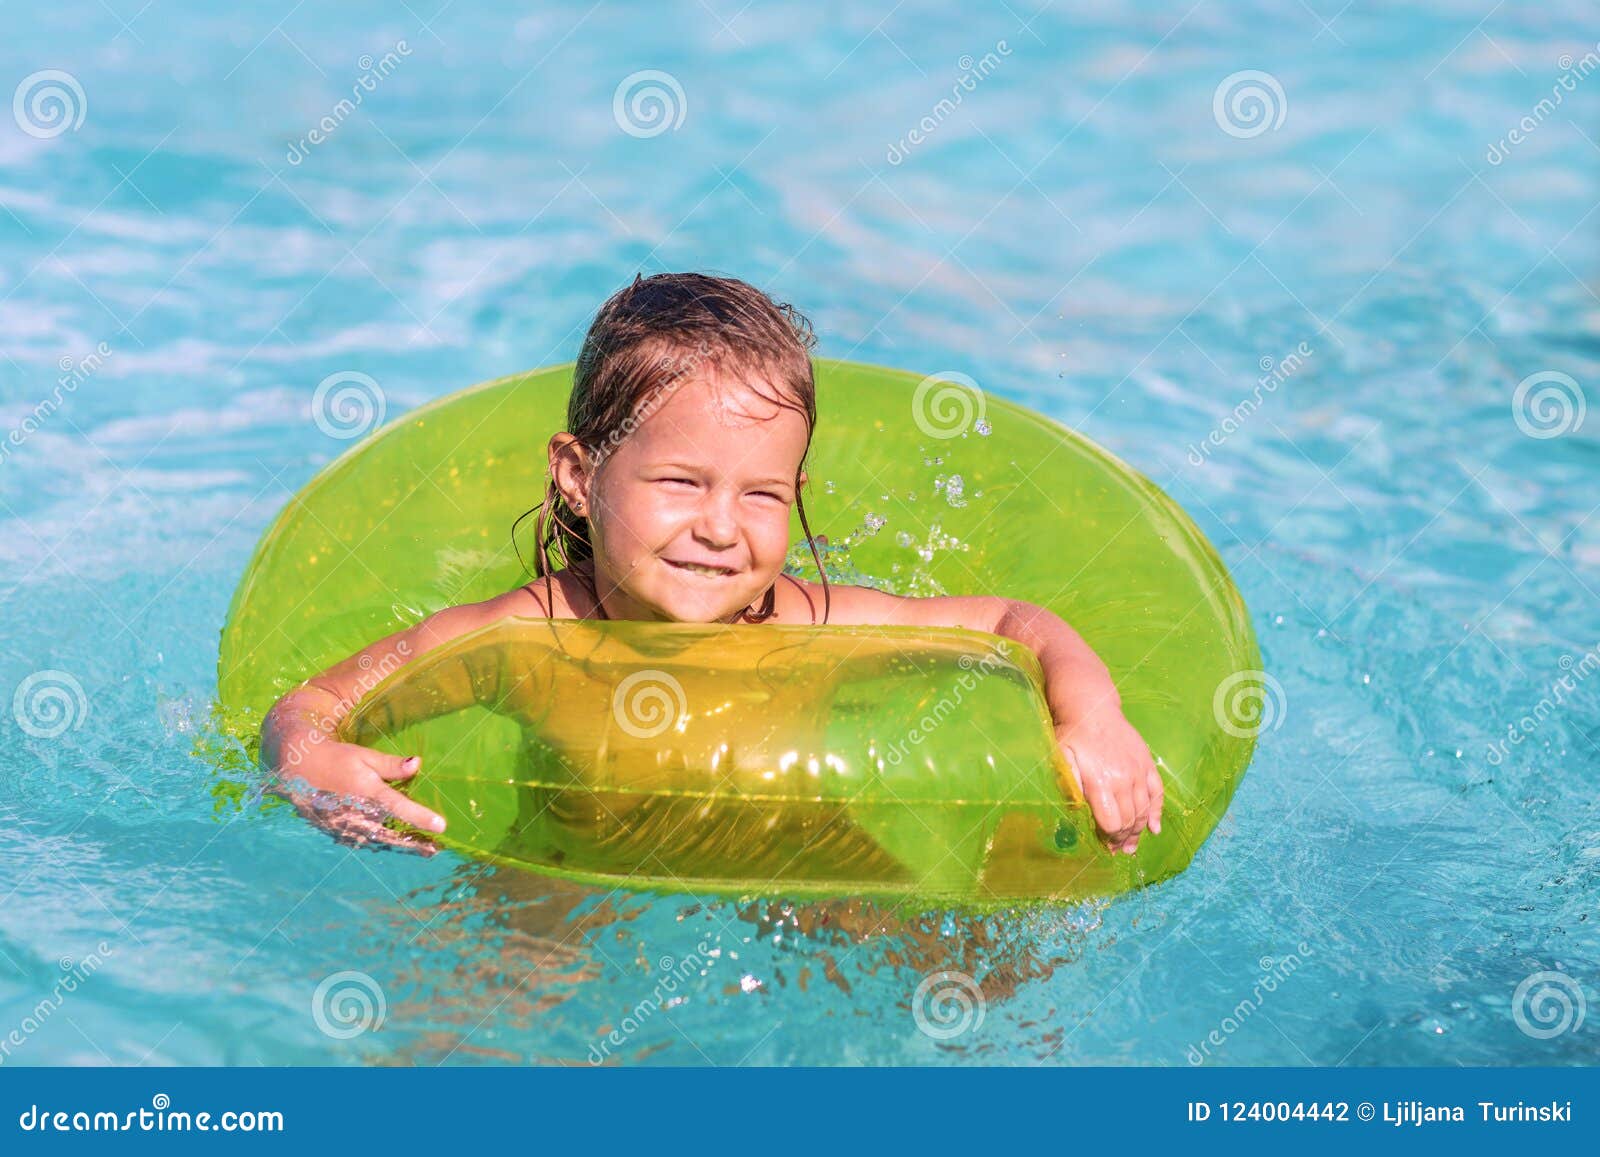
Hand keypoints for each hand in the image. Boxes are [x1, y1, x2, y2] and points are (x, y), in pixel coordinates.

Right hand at [265, 726, 445, 854]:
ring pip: (376, 841)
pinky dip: (378, 844)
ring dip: (398, 847)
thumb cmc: (336, 757)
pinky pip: (361, 841)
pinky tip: (394, 844)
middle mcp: (356, 812)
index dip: (420, 817)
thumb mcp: (363, 755)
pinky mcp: (336, 832)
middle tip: (433, 850)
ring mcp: (344, 826)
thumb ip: (390, 765)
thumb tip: (418, 764)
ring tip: (421, 850)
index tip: (441, 826)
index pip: (398, 806)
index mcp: (365, 791)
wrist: (299, 767)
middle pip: (390, 834)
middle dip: (413, 843)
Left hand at [1055, 708, 1162, 854]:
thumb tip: (1078, 810)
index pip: (1112, 821)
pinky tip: (1154, 828)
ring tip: (1132, 845)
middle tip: (1118, 850)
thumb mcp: (1061, 759)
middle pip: (1129, 819)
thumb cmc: (1072, 734)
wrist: (1092, 707)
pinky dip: (1157, 812)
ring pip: (1144, 810)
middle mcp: (1123, 780)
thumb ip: (1070, 784)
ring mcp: (1138, 772)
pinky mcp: (1146, 763)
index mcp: (1101, 782)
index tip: (1105, 846)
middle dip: (1123, 838)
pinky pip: (1157, 792)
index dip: (1110, 838)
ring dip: (1138, 831)